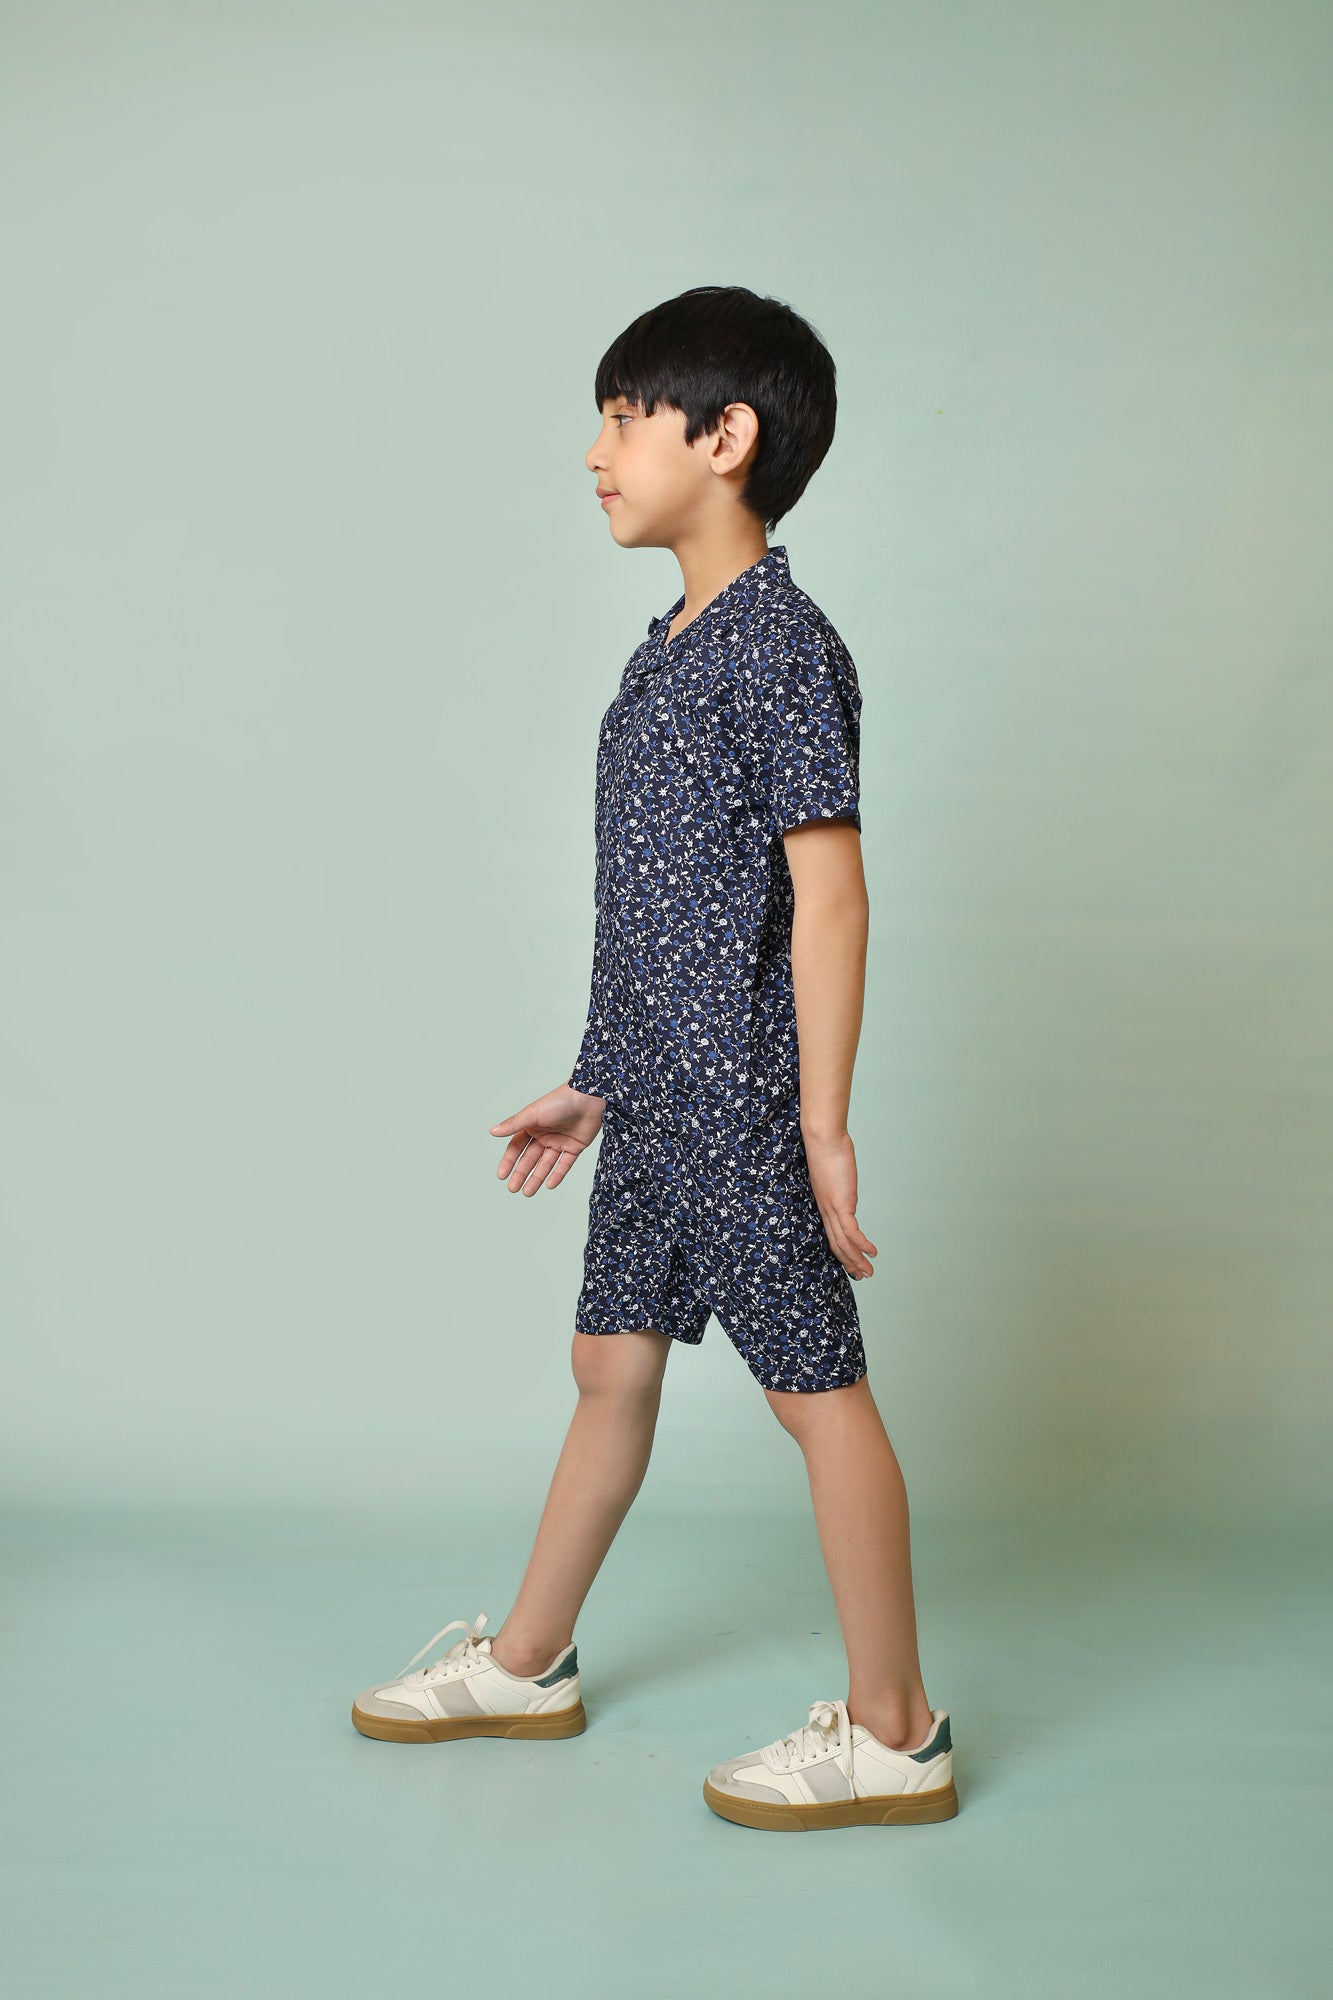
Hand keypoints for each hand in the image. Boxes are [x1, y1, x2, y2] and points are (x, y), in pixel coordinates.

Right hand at [488, 1084, 604, 1195]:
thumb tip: (492, 1131)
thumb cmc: (560, 1101)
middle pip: (530, 1158)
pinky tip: (549, 1185)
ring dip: (536, 1178)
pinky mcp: (575, 1146)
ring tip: (528, 1192)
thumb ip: (514, 1124)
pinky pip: (565, 1164)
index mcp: (532, 1126)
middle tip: (513, 1189)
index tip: (502, 1175)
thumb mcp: (533, 1114)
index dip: (509, 1161)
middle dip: (521, 1173)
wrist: (589, 1098)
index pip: (517, 1147)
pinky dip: (557, 1174)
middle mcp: (545, 1135)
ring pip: (546, 1164)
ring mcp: (560, 1141)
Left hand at [801, 1128, 877, 1278]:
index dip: (840, 1251)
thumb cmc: (826, 1148)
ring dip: (856, 1260)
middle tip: (861, 1275)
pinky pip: (852, 1231)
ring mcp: (832, 1208)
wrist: (822, 1138)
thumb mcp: (832, 1170)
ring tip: (868, 1273)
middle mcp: (825, 1210)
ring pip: (843, 1243)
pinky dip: (862, 1245)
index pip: (830, 1234)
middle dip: (849, 1262)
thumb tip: (843, 1182)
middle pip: (836, 1244)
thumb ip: (838, 1181)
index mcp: (823, 1203)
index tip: (850, 1262)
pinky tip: (872, 1253)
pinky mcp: (841, 1204)